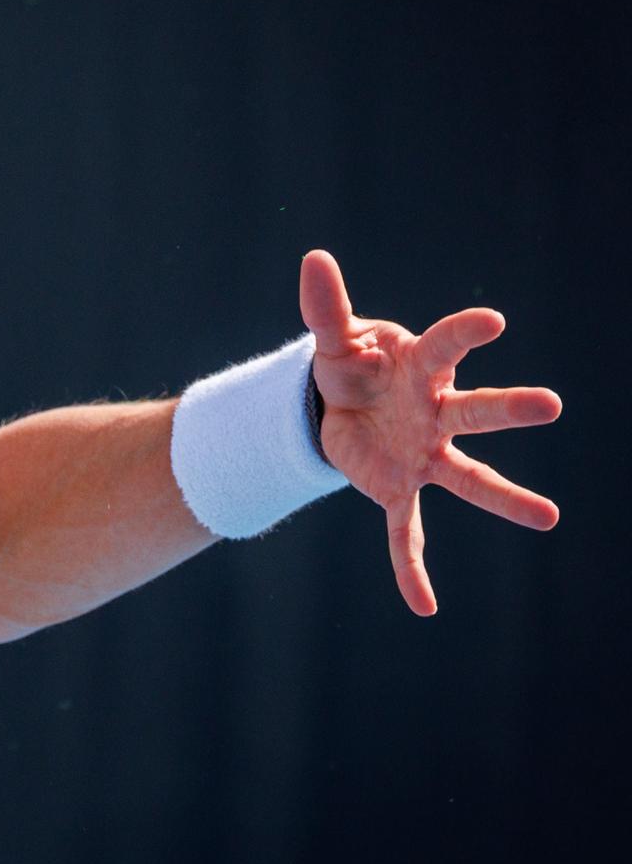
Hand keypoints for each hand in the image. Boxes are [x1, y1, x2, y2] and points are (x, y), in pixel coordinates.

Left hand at [299, 249, 560, 615]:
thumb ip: (324, 307)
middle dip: (510, 406)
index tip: (492, 323)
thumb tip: (312, 258)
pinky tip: (423, 605)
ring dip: (505, 498)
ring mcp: (423, 453)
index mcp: (421, 368)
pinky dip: (411, 568)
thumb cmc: (351, 367)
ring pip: (468, 476)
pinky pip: (405, 532)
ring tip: (549, 517)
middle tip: (550, 405)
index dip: (466, 333)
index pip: (448, 346)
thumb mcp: (332, 340)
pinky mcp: (397, 487)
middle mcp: (436, 412)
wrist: (338, 407)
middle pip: (477, 409)